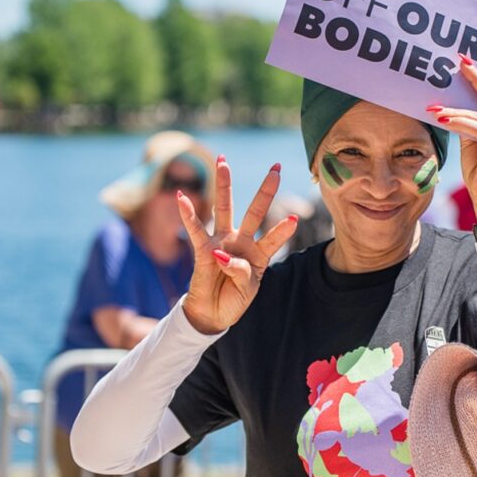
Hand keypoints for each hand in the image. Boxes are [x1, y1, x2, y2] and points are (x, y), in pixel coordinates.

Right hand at [177, 160, 297, 333]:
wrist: (212, 314)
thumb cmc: (234, 299)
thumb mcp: (247, 289)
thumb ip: (241, 272)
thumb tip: (221, 254)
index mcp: (258, 253)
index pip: (272, 237)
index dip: (282, 228)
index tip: (294, 218)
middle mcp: (241, 242)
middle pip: (254, 211)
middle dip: (265, 190)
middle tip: (276, 167)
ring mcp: (222, 243)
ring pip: (224, 209)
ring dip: (224, 186)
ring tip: (223, 162)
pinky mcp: (203, 250)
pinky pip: (195, 230)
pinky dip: (188, 215)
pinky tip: (182, 198)